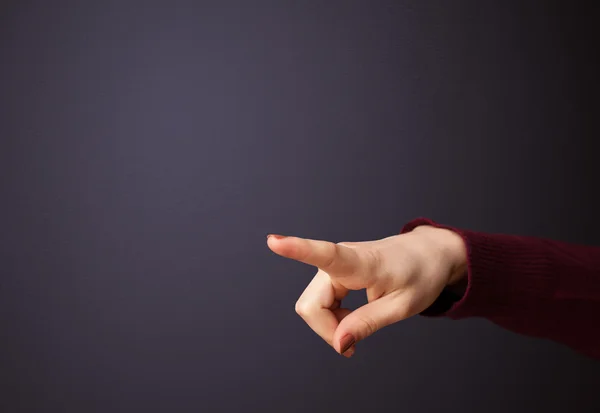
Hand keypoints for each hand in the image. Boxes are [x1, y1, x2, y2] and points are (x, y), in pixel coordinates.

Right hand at [267, 225, 466, 356]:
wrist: (428, 253)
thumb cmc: (420, 275)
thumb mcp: (403, 306)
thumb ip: (368, 323)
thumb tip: (338, 344)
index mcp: (363, 262)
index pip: (326, 254)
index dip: (297, 249)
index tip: (274, 240)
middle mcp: (342, 259)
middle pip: (312, 303)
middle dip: (326, 329)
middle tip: (354, 347)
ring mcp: (335, 264)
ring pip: (312, 304)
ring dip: (329, 324)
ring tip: (357, 326)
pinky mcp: (333, 271)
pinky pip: (318, 301)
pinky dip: (331, 317)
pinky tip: (350, 318)